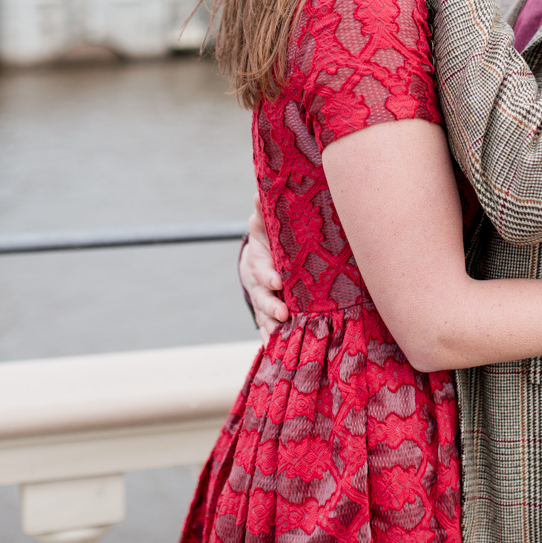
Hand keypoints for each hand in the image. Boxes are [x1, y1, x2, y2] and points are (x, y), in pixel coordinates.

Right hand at [240, 193, 287, 341]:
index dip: (269, 276)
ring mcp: (262, 300)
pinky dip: (269, 339)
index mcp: (258, 261)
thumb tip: (259, 192)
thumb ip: (263, 211)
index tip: (279, 282)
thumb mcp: (266, 223)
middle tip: (283, 313)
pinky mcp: (268, 313)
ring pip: (264, 316)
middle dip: (271, 306)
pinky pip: (268, 328)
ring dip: (272, 326)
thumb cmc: (270, 236)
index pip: (262, 270)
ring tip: (281, 335)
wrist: (262, 254)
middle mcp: (258, 284)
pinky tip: (275, 350)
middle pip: (262, 297)